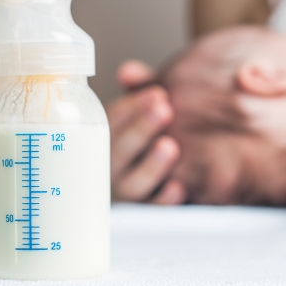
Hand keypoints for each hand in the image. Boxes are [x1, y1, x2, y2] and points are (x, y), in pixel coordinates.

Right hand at [108, 60, 185, 204]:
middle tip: (164, 108)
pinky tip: (178, 188)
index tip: (159, 93)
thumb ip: (141, 90)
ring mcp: (126, 193)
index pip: (111, 121)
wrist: (174, 177)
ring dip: (151, 166)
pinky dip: (162, 201)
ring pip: (131, 184)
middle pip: (118, 150)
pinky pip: (151, 212)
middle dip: (140, 128)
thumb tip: (128, 70)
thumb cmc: (152, 137)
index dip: (132, 106)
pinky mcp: (145, 214)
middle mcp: (111, 167)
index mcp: (107, 139)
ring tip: (170, 146)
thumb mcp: (148, 112)